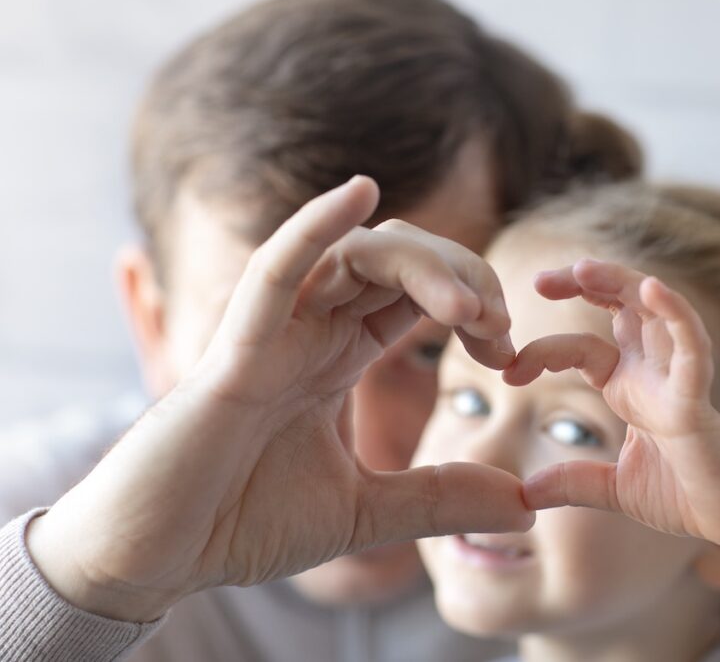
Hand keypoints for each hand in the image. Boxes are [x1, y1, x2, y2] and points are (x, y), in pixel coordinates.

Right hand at [28, 176, 532, 621]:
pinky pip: (275, 272)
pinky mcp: (235, 354)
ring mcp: (273, 335)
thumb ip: (441, 498)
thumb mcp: (365, 512)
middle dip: (462, 279)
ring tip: (470, 308)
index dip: (473, 307)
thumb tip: (526, 500)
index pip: (417, 298)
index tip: (509, 352)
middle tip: (500, 326)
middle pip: (397, 264)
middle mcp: (310, 331)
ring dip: (423, 266)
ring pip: (354, 257)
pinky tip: (359, 191)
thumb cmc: (243, 523)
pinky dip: (314, 225)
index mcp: (338, 357)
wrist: (160, 559)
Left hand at [503, 258, 719, 552]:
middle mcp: (653, 373)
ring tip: (584, 268)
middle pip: (621, 308)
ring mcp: (677, 381)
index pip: (584, 347)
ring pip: (654, 312)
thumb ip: (573, 483)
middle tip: (540, 280)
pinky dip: (677, 315)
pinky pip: (693, 349)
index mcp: (631, 388)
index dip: (545, 350)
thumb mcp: (615, 489)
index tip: (507, 369)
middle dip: (584, 285)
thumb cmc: (687, 496)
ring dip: (622, 284)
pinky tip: (653, 289)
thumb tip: (523, 493)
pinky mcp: (699, 401)